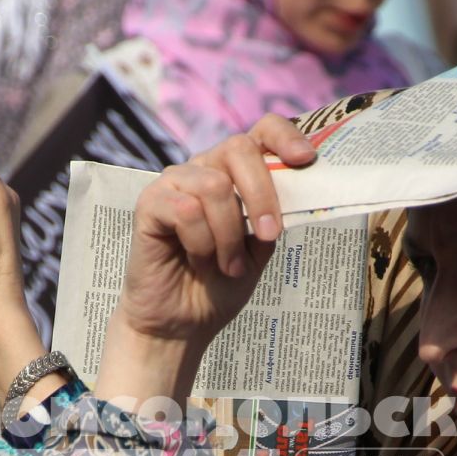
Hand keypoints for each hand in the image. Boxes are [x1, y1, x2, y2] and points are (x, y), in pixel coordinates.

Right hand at [117, 115, 315, 346]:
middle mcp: (203, 168)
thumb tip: (297, 186)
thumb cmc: (220, 283)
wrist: (183, 323)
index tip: (306, 160)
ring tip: (226, 265)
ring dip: (229, 234)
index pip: (260, 132)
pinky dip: (201, 243)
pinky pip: (186, 210)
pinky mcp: (149, 203)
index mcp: (234, 172)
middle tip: (268, 235)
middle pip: (239, 149)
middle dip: (261, 195)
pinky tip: (198, 261)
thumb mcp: (260, 249)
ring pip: (215, 186)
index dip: (285, 137)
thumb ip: (273, 215)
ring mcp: (174, 183)